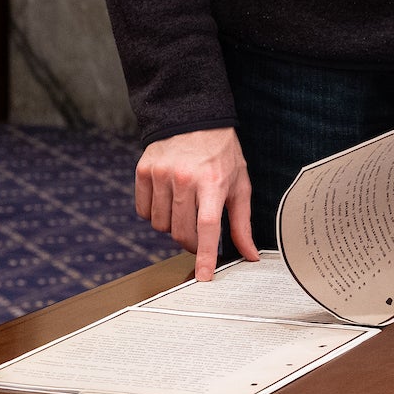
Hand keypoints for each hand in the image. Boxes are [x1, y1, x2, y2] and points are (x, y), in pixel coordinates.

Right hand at [135, 127, 259, 280]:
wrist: (193, 118)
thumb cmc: (221, 153)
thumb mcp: (239, 184)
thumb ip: (242, 223)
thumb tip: (250, 254)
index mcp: (213, 181)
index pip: (207, 226)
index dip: (205, 255)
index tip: (203, 275)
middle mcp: (185, 178)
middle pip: (181, 231)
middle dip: (190, 243)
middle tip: (198, 235)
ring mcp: (161, 174)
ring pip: (160, 225)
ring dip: (172, 227)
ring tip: (183, 210)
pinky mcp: (143, 171)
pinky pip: (143, 211)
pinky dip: (154, 213)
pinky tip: (167, 200)